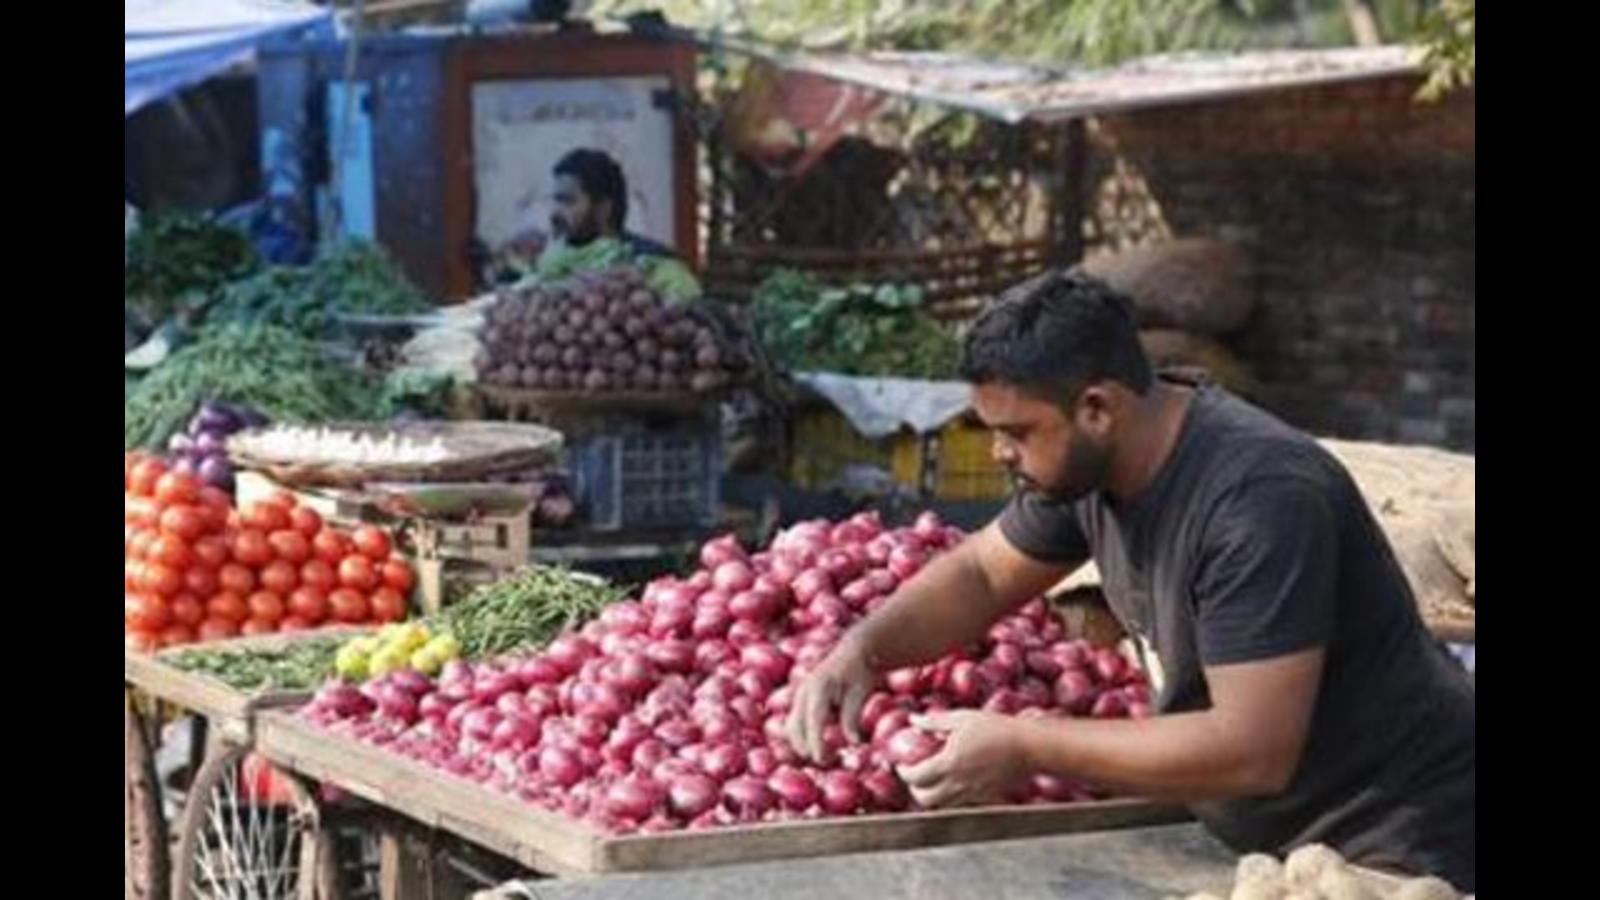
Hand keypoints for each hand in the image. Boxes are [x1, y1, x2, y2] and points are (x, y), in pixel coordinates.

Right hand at [785, 637, 875, 761]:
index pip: (814, 719)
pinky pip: (794, 723)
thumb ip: (852, 717)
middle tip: (825, 762)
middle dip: (805, 746)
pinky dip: (801, 736)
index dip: (815, 740)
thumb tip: (853, 743)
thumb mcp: (860, 692)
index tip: (820, 759)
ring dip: (801, 743)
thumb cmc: (859, 673)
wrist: (851, 652)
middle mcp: (804, 691)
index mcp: (819, 687)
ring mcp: (799, 695)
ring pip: (791, 726)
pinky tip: (814, 746)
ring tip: (822, 756)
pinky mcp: (800, 701)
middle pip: (795, 725)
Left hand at [897, 711, 1029, 807]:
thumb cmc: (997, 728)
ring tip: (932, 778)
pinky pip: (960, 802)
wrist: (1029, 747)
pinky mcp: (984, 796)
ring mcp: (972, 793)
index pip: (914, 777)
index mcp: (948, 763)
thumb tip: (913, 720)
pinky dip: (950, 795)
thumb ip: (934, 722)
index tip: (901, 764)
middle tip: (914, 774)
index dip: (903, 772)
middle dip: (914, 789)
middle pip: (925, 799)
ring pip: (942, 805)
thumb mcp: (962, 718)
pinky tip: (955, 779)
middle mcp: (958, 783)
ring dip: (931, 794)